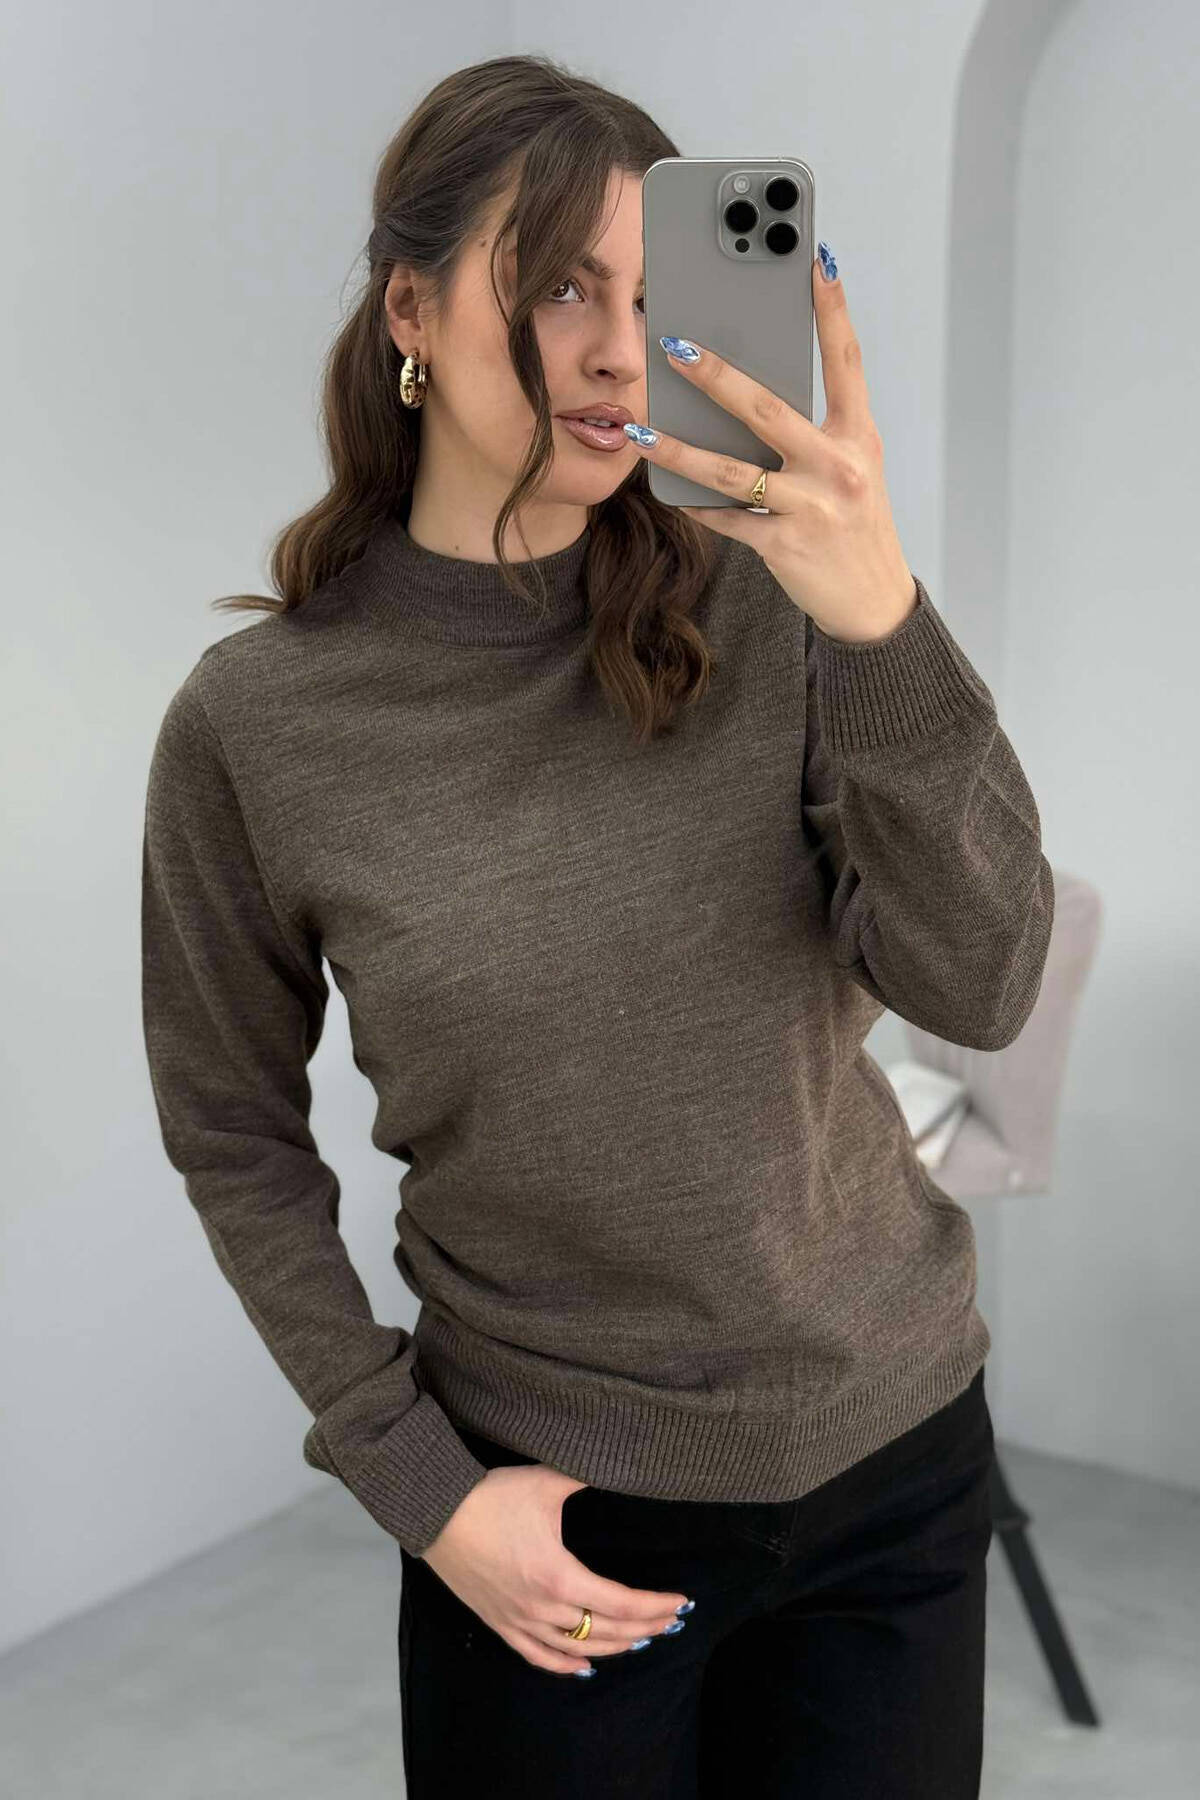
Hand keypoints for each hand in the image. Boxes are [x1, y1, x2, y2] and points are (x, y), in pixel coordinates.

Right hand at [419, 1462, 691, 1675]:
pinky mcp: (500, 1623)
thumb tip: (619, 1463)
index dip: (654, 1606)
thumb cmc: (492, 1495)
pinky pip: (538, 1656)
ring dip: (613, 1646)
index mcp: (560, 1576)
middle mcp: (543, 1607)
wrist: (436, 1512)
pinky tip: (584, 1667)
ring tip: (641, 1639)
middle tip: (670, 1621)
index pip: (621, 1603)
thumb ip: (586, 1476)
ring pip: (577, 1648)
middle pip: (606, 1630)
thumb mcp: (547, 1481)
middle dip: (645, 1627)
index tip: (680, 1602)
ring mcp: (520, 1620)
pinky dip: (565, 1665)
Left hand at [625, 250, 918, 644]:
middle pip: (768, 409)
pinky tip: (668, 489)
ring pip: (732, 470)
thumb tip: (747, 393)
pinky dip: (697, 505)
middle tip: (674, 346)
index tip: (815, 258)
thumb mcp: (849, 467)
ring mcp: (811, 506)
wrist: (873, 600)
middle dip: (716, 376)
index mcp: (857, 436)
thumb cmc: (854, 523)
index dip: (832, 308)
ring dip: (680, 449)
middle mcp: (838, 465)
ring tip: (642, 430)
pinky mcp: (785, 544)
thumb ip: (812, 430)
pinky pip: (728, 518)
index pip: (846, 360)